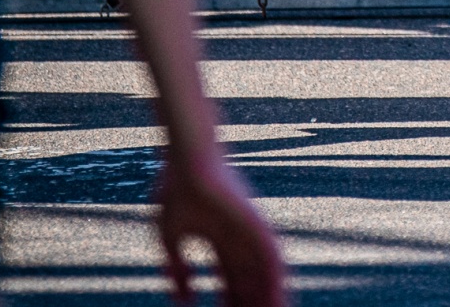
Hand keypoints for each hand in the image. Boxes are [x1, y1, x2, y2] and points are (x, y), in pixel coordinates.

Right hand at [156, 152, 286, 306]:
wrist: (188, 158)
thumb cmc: (174, 189)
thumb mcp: (170, 237)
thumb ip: (177, 269)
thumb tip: (184, 301)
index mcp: (219, 239)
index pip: (230, 279)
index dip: (230, 301)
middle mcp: (238, 237)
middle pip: (250, 280)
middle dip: (251, 303)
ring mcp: (249, 230)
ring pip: (264, 271)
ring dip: (269, 295)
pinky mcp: (256, 222)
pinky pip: (272, 255)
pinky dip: (275, 277)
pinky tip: (279, 294)